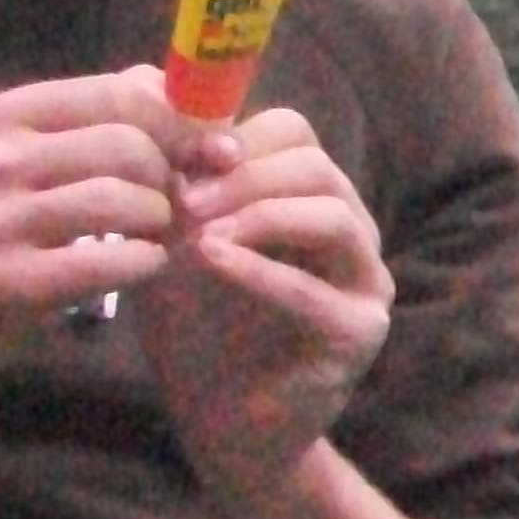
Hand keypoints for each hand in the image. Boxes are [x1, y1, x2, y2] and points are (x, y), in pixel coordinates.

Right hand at [0, 70, 177, 376]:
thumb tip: (179, 89)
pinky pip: (111, 259)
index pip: (123, 93)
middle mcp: (0, 158)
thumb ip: (103, 116)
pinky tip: (141, 265)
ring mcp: (0, 219)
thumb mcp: (32, 153)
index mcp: (11, 114)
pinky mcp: (11, 279)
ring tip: (154, 235)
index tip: (202, 152)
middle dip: (170, 178)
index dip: (181, 123)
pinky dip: (146, 262)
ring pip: (122, 198)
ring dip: (161, 222)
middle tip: (172, 204)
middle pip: (129, 145)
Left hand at [136, 102, 392, 496]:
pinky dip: (260, 271)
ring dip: (259, 213)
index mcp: (310, 201)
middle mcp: (351, 234)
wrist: (217, 422)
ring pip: (331, 213)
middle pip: (314, 164)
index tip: (180, 158)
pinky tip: (211, 261)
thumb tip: (152, 96)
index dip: (235, 135)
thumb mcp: (172, 241)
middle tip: (181, 199)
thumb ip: (173, 183)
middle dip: (243, 174)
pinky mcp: (359, 334)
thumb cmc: (195, 329)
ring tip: (198, 233)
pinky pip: (315, 290)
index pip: (293, 135)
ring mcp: (365, 283)